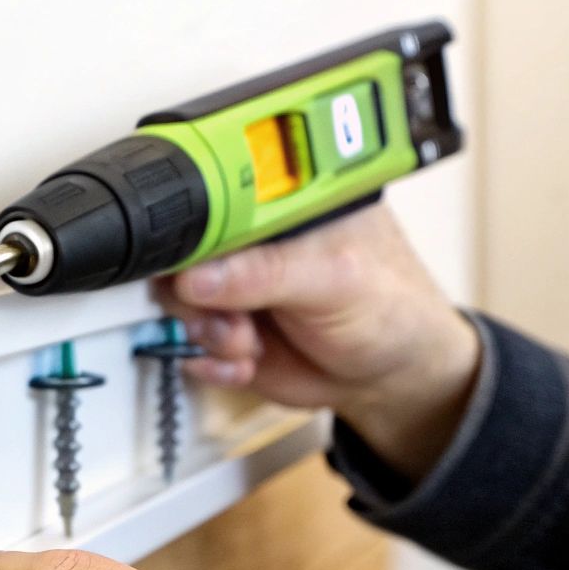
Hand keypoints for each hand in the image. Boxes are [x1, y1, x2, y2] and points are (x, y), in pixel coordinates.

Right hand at [157, 203, 480, 480]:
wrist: (391, 375)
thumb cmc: (389, 308)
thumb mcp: (336, 278)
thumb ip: (267, 272)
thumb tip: (198, 275)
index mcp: (280, 201)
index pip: (215, 194)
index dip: (197, 226)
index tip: (200, 262)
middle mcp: (251, 240)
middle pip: (182, 249)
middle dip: (198, 294)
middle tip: (235, 317)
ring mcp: (235, 285)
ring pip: (177, 300)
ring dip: (208, 332)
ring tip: (248, 343)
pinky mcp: (226, 330)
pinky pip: (188, 345)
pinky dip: (212, 362)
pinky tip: (247, 363)